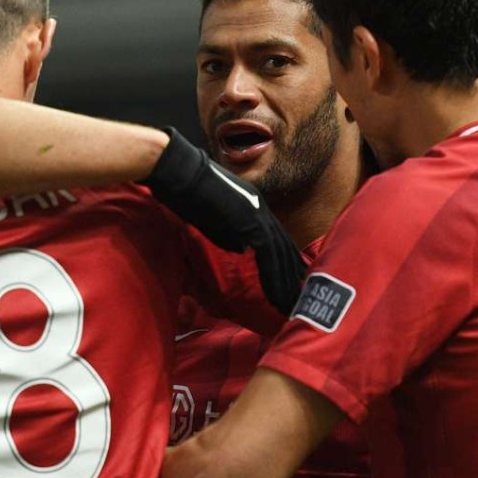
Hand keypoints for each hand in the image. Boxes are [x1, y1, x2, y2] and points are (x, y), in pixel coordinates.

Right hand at [142, 128, 305, 313]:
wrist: (177, 172)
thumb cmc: (184, 191)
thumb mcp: (210, 216)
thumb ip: (228, 232)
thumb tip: (241, 249)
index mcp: (252, 205)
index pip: (274, 238)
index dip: (283, 262)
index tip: (290, 282)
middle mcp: (260, 208)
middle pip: (283, 247)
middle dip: (292, 276)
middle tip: (299, 300)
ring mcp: (257, 213)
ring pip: (280, 254)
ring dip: (286, 282)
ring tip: (292, 305)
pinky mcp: (250, 221)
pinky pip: (268, 254)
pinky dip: (274, 277)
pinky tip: (277, 295)